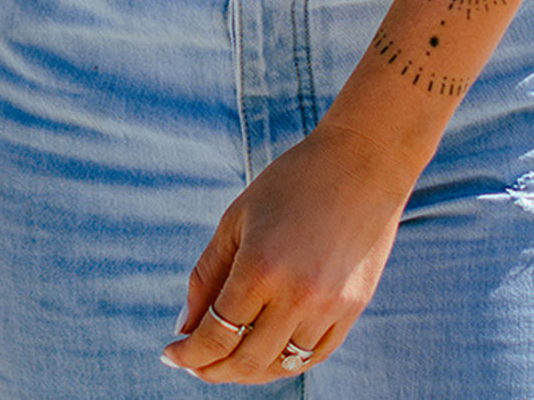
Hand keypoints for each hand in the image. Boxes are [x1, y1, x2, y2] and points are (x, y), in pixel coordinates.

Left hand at [161, 123, 421, 384]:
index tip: (171, 355)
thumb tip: (185, 328)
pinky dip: (286, 362)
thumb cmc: (293, 182)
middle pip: (246, 361)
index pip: (216, 335)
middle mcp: (297, 295)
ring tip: (228, 360)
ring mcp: (330, 306)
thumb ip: (208, 274)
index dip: (188, 354)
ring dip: (248, 370)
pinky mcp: (353, 309)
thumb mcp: (238, 218)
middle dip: (212, 370)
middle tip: (195, 365)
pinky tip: (267, 352)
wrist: (363, 163)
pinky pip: (314, 355)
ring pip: (281, 365)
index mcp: (260, 267)